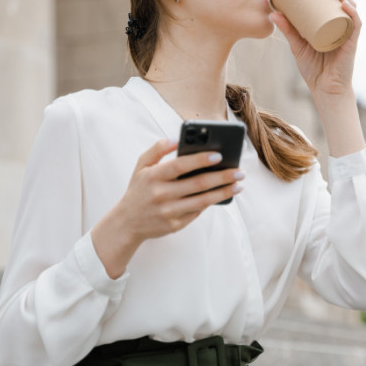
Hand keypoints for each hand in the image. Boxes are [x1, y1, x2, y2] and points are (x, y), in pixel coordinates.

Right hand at [92, 139, 243, 277]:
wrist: (126, 222)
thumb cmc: (139, 189)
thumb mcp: (141, 166)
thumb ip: (157, 149)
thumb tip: (176, 140)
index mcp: (153, 176)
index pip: (180, 165)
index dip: (200, 160)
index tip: (219, 155)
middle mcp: (161, 194)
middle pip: (197, 184)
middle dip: (222, 177)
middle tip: (239, 171)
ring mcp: (168, 212)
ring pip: (202, 201)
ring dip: (223, 192)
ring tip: (238, 185)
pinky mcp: (175, 225)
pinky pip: (198, 212)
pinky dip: (212, 203)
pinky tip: (224, 195)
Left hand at [269, 0, 360, 98]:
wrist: (325, 90)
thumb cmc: (314, 68)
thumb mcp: (297, 44)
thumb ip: (287, 28)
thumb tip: (272, 11)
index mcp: (331, 19)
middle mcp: (342, 22)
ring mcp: (348, 31)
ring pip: (349, 4)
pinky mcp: (351, 42)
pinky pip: (354, 23)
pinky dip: (350, 11)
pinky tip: (344, 3)